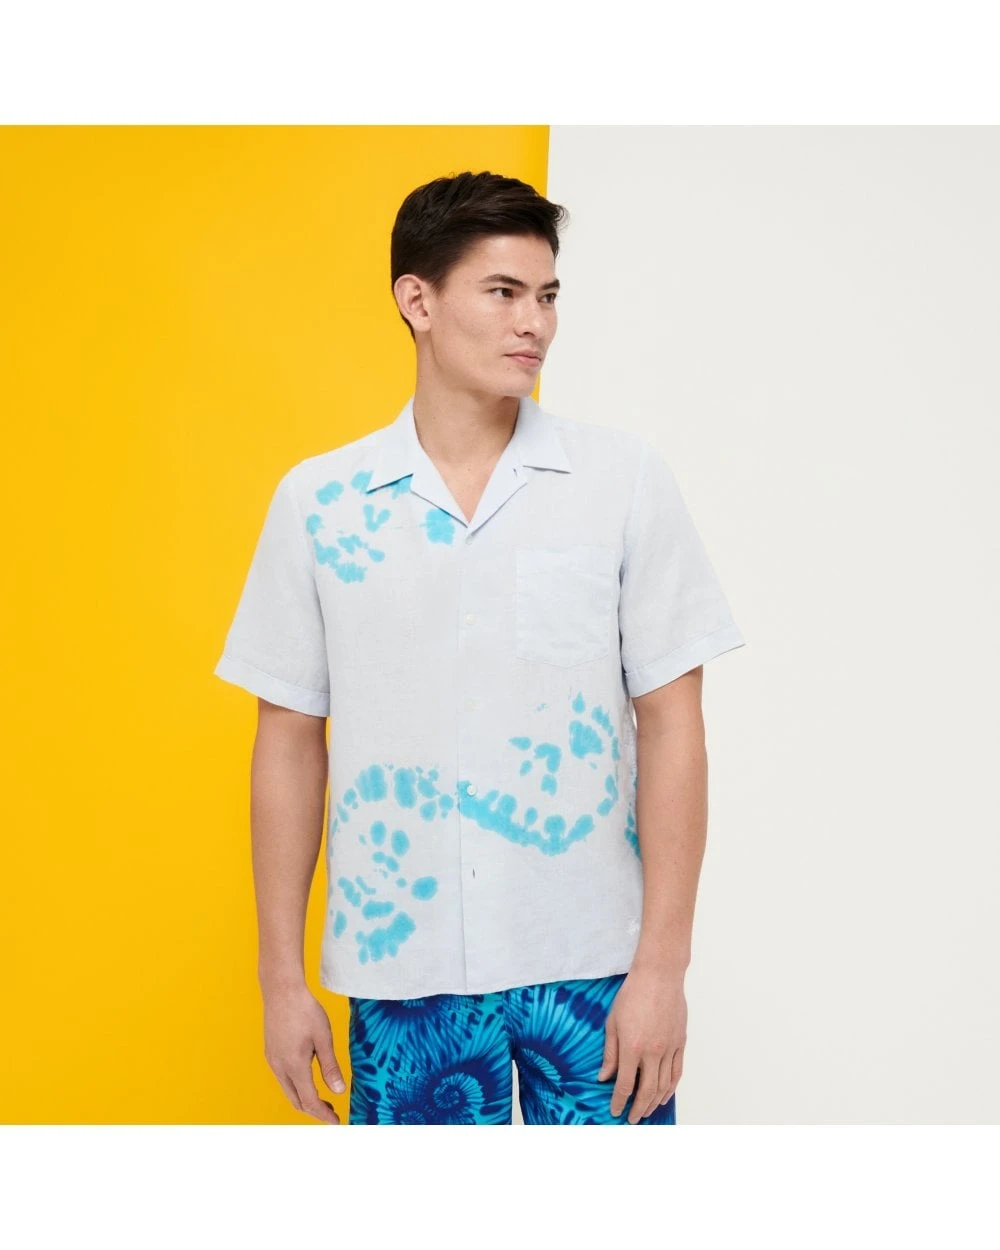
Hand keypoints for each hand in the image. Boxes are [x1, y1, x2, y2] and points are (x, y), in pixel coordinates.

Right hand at [262, 983, 346, 1123]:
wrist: (281, 990)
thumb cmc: (304, 1010)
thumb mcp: (323, 1037)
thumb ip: (330, 1066)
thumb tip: (339, 1092)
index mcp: (294, 1066)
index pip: (310, 1101)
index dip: (324, 1115)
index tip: (337, 1122)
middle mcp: (280, 1067)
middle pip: (296, 1101)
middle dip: (315, 1111)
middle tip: (333, 1113)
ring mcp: (272, 1061)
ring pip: (288, 1091)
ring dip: (305, 1099)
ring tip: (324, 1099)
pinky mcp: (271, 1053)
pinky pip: (283, 1079)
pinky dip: (297, 1087)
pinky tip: (308, 1080)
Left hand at [596, 966, 686, 1122]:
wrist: (658, 976)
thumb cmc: (632, 994)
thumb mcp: (612, 1022)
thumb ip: (610, 1052)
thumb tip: (603, 1077)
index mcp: (632, 1047)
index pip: (624, 1084)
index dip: (619, 1101)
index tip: (615, 1111)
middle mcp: (652, 1052)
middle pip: (646, 1091)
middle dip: (637, 1108)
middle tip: (631, 1118)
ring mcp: (669, 1048)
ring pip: (664, 1085)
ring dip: (654, 1102)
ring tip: (646, 1111)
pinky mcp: (680, 1043)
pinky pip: (677, 1072)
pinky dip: (671, 1088)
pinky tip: (664, 1096)